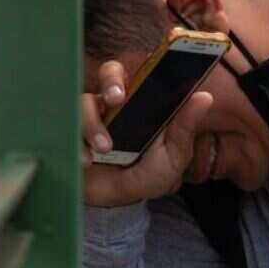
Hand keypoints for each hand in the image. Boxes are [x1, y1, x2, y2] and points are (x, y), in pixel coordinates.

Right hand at [81, 59, 212, 206]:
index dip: (154, 62)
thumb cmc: (143, 176)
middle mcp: (116, 104)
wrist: (111, 205)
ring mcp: (90, 116)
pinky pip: (64, 125)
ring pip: (83, 102)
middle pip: (109, 72)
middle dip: (112, 80)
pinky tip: (84, 162)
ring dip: (92, 124)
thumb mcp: (171, 161)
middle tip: (116, 99)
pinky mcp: (69, 131)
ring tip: (104, 149)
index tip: (155, 64)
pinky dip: (74, 143)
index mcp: (144, 105)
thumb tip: (204, 96)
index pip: (145, 73)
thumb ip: (184, 132)